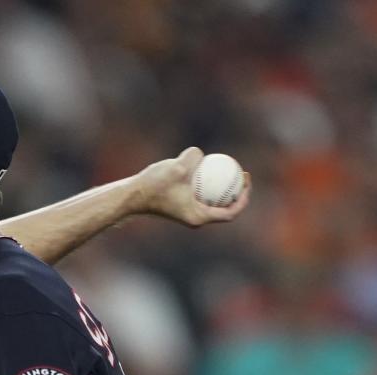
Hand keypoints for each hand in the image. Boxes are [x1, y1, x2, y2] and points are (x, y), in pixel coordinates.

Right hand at [132, 147, 250, 226]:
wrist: (132, 197)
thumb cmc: (153, 186)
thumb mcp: (177, 168)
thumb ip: (193, 158)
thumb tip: (202, 154)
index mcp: (199, 217)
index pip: (231, 212)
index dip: (244, 196)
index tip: (245, 180)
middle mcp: (195, 218)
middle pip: (225, 206)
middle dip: (236, 191)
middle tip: (239, 172)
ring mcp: (187, 212)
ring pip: (212, 199)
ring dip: (221, 186)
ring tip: (225, 167)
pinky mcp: (180, 204)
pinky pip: (199, 194)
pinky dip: (205, 183)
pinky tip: (203, 165)